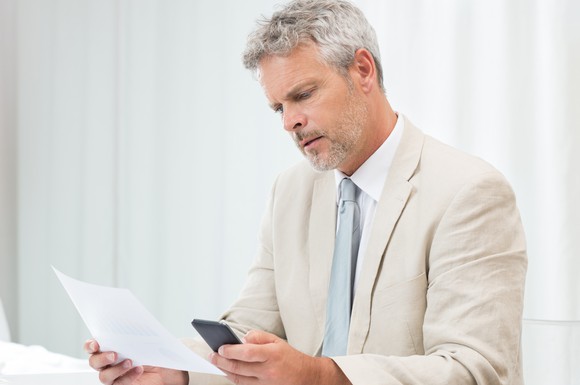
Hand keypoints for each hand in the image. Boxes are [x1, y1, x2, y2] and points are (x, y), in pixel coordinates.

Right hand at [84, 339, 188, 384]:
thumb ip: (134, 331)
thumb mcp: (145, 337)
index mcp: (109, 346)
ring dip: (116, 369)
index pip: (91, 346)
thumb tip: (127, 323)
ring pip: (104, 376)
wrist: (166, 366)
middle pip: (94, 362)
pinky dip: (128, 376)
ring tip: (130, 362)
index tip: (96, 343)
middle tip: (114, 354)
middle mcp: (108, 362)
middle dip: (102, 358)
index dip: (90, 345)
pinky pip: (119, 384)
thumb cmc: (153, 349)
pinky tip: (138, 369)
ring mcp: (114, 375)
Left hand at [209, 330, 349, 384]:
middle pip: (239, 368)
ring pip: (239, 379)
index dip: (231, 350)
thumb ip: (259, 337)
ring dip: (225, 371)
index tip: (220, 347)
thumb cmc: (290, 357)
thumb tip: (243, 338)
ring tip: (217, 363)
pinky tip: (228, 372)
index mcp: (272, 355)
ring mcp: (265, 383)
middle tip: (212, 356)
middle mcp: (268, 371)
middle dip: (222, 362)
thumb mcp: (277, 341)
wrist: (306, 377)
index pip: (247, 352)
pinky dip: (234, 379)